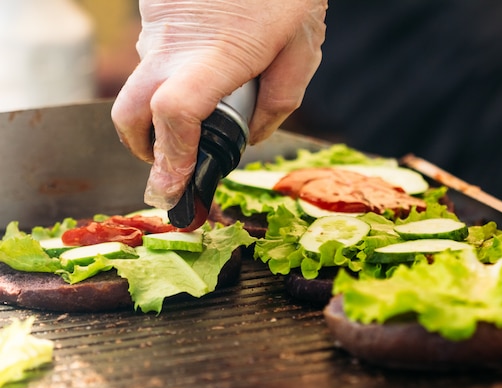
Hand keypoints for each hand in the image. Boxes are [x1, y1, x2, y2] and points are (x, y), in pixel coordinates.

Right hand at [111, 0, 326, 209]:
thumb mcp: (301, 51)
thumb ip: (277, 104)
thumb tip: (249, 140)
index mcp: (217, 57)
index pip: (174, 114)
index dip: (171, 158)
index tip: (174, 186)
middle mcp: (174, 45)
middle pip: (130, 114)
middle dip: (146, 150)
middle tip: (172, 163)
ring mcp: (156, 28)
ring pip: (140, 84)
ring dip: (159, 110)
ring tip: (203, 109)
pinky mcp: (152, 13)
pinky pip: (152, 57)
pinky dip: (169, 75)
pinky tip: (203, 65)